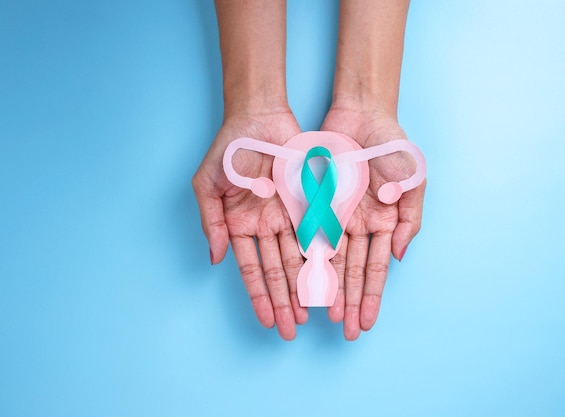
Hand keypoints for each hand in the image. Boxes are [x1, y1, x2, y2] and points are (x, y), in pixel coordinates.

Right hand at [192, 110, 307, 339]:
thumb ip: (212, 223)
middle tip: (291, 331)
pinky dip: (323, 257)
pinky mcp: (310, 201)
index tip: (266, 321)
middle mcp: (267, 225)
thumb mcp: (207, 186)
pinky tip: (328, 280)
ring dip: (305, 287)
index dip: (259, 296)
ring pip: (299, 259)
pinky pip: (318, 233)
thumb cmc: (228, 148)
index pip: (251, 269)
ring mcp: (289, 215)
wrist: (258, 116)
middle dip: (284, 302)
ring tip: (312, 315)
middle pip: (277, 272)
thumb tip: (216, 260)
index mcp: (241, 225)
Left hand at [321, 107, 425, 339]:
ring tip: (323, 316)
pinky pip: (309, 235)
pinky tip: (305, 282)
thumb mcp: (413, 181)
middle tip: (345, 332)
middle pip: (352, 271)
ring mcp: (336, 215)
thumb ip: (410, 220)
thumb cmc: (393, 146)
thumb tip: (399, 257)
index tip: (366, 323)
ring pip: (330, 260)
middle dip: (349, 302)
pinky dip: (307, 259)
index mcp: (384, 223)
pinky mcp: (314, 202)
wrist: (363, 114)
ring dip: (327, 288)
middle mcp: (359, 225)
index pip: (375, 268)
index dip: (370, 296)